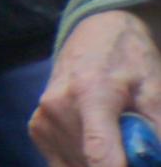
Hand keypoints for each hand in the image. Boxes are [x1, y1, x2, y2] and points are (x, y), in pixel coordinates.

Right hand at [34, 7, 160, 166]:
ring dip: (99, 162)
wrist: (97, 33)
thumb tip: (150, 160)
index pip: (99, 154)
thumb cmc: (131, 61)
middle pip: (91, 165)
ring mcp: (43, 118)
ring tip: (114, 137)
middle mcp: (58, 106)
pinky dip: (84, 161)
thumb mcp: (156, 94)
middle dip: (118, 163)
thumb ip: (155, 133)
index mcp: (91, 93)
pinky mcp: (37, 127)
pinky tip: (96, 139)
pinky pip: (64, 163)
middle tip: (132, 144)